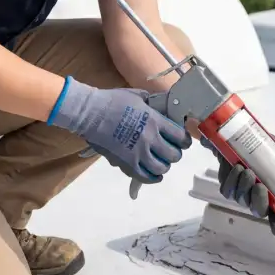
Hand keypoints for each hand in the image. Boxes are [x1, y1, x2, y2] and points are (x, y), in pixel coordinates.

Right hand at [48, 77, 191, 185]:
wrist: (89, 113)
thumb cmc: (112, 101)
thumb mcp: (138, 96)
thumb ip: (153, 103)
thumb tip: (162, 104)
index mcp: (154, 121)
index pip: (180, 136)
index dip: (185, 140)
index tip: (182, 141)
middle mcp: (150, 139)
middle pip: (174, 155)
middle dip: (175, 153)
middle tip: (170, 150)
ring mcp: (138, 153)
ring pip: (162, 168)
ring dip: (164, 165)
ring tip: (161, 161)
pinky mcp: (126, 164)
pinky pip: (145, 177)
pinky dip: (153, 178)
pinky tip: (155, 174)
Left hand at [215, 135, 274, 235]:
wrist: (243, 138)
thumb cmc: (269, 150)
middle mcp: (259, 200)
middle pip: (258, 212)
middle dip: (259, 202)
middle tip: (261, 186)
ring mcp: (242, 195)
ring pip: (242, 200)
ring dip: (244, 187)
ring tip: (248, 171)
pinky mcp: (228, 187)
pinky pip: (228, 191)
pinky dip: (232, 180)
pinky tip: (237, 169)